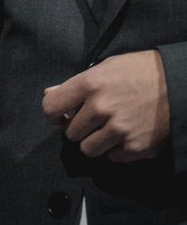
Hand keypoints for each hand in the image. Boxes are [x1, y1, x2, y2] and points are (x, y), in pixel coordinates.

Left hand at [43, 51, 172, 162]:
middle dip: (79, 127)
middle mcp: (101, 109)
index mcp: (89, 84)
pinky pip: (112, 156)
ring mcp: (119, 130)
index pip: (50, 108)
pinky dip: (117, 149)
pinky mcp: (136, 147)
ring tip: (108, 130)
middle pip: (70, 132)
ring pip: (88, 149)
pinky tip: (127, 134)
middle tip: (93, 120)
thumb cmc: (139, 71)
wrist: (180, 85)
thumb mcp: (104, 68)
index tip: (61, 114)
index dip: (54, 113)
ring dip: (95, 141)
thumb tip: (50, 95)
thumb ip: (76, 84)